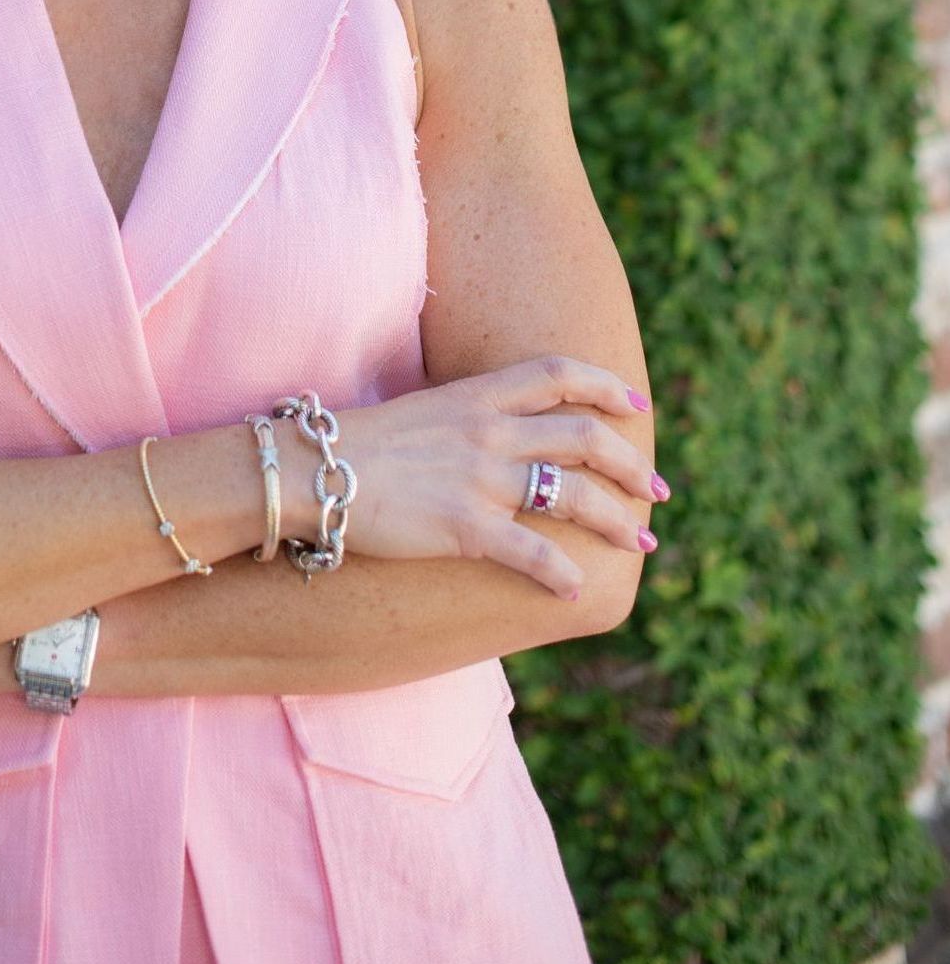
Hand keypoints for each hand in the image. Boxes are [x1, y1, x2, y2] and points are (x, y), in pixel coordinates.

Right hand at [320, 355, 662, 601]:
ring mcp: (479, 478)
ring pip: (575, 494)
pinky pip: (532, 553)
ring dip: (618, 520)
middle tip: (655, 491)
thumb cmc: (355, 446)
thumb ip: (466, 419)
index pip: (558, 373)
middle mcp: (488, 431)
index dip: (606, 385)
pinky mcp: (464, 527)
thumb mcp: (422, 412)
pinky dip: (561, 574)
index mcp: (475, 396)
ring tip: (640, 542)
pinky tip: (574, 590)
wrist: (308, 471)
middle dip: (632, 465)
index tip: (636, 404)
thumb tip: (500, 437)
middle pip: (585, 435)